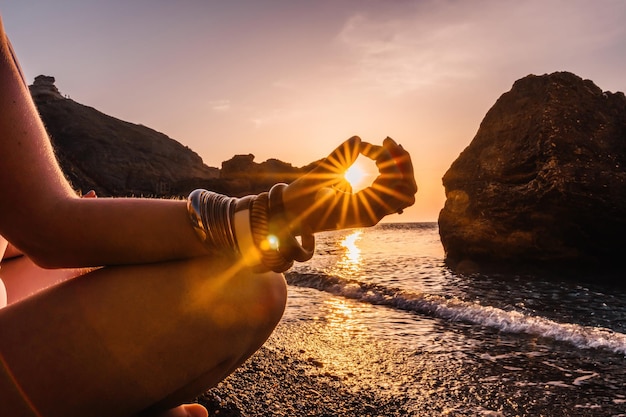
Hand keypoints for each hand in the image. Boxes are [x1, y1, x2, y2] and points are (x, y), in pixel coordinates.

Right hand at [282, 136, 416, 232]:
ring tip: (383, 147)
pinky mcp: (368, 206)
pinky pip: (391, 190)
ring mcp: (372, 211)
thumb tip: (358, 138)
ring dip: (398, 168)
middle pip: (408, 189)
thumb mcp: (315, 178)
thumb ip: (336, 159)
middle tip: (385, 141)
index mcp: (364, 213)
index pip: (398, 186)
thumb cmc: (299, 199)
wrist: (289, 216)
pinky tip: (375, 155)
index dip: (395, 160)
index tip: (381, 141)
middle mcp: (373, 215)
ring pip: (403, 190)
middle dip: (402, 163)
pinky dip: (390, 171)